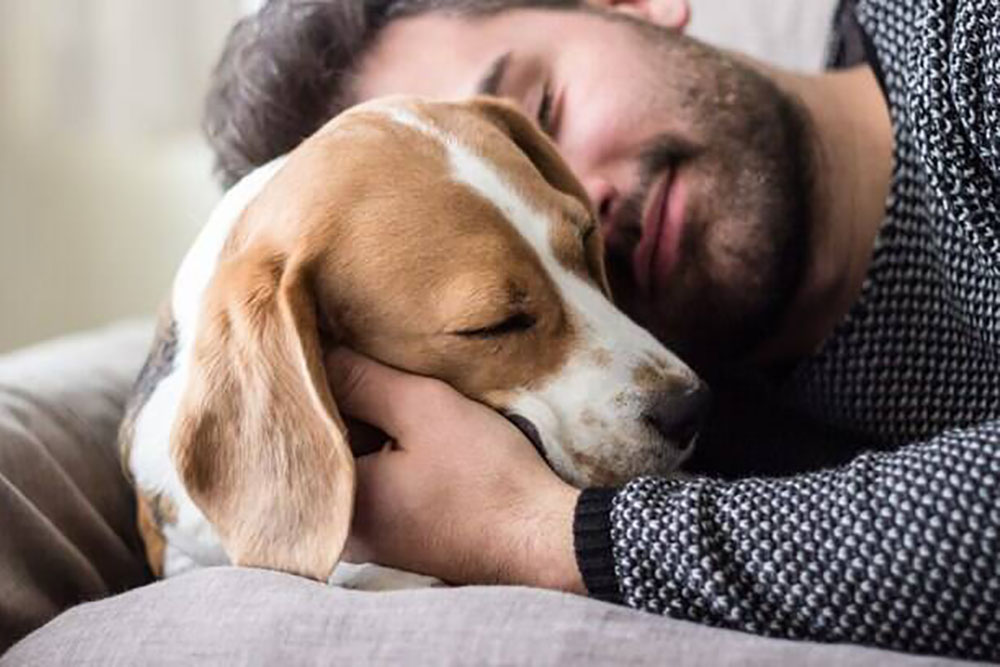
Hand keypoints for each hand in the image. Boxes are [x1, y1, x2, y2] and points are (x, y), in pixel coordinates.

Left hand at [327, 348, 584, 592]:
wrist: (544, 540)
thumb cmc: (486, 478)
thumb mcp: (423, 409)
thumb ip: (361, 378)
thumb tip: (308, 350)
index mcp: (335, 502)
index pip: (302, 423)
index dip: (319, 378)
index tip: (335, 347)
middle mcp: (340, 531)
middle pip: (324, 445)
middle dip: (343, 404)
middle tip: (366, 363)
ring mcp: (370, 540)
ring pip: (352, 462)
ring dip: (368, 427)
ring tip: (392, 390)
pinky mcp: (398, 538)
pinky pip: (374, 482)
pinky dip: (385, 453)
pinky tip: (412, 430)